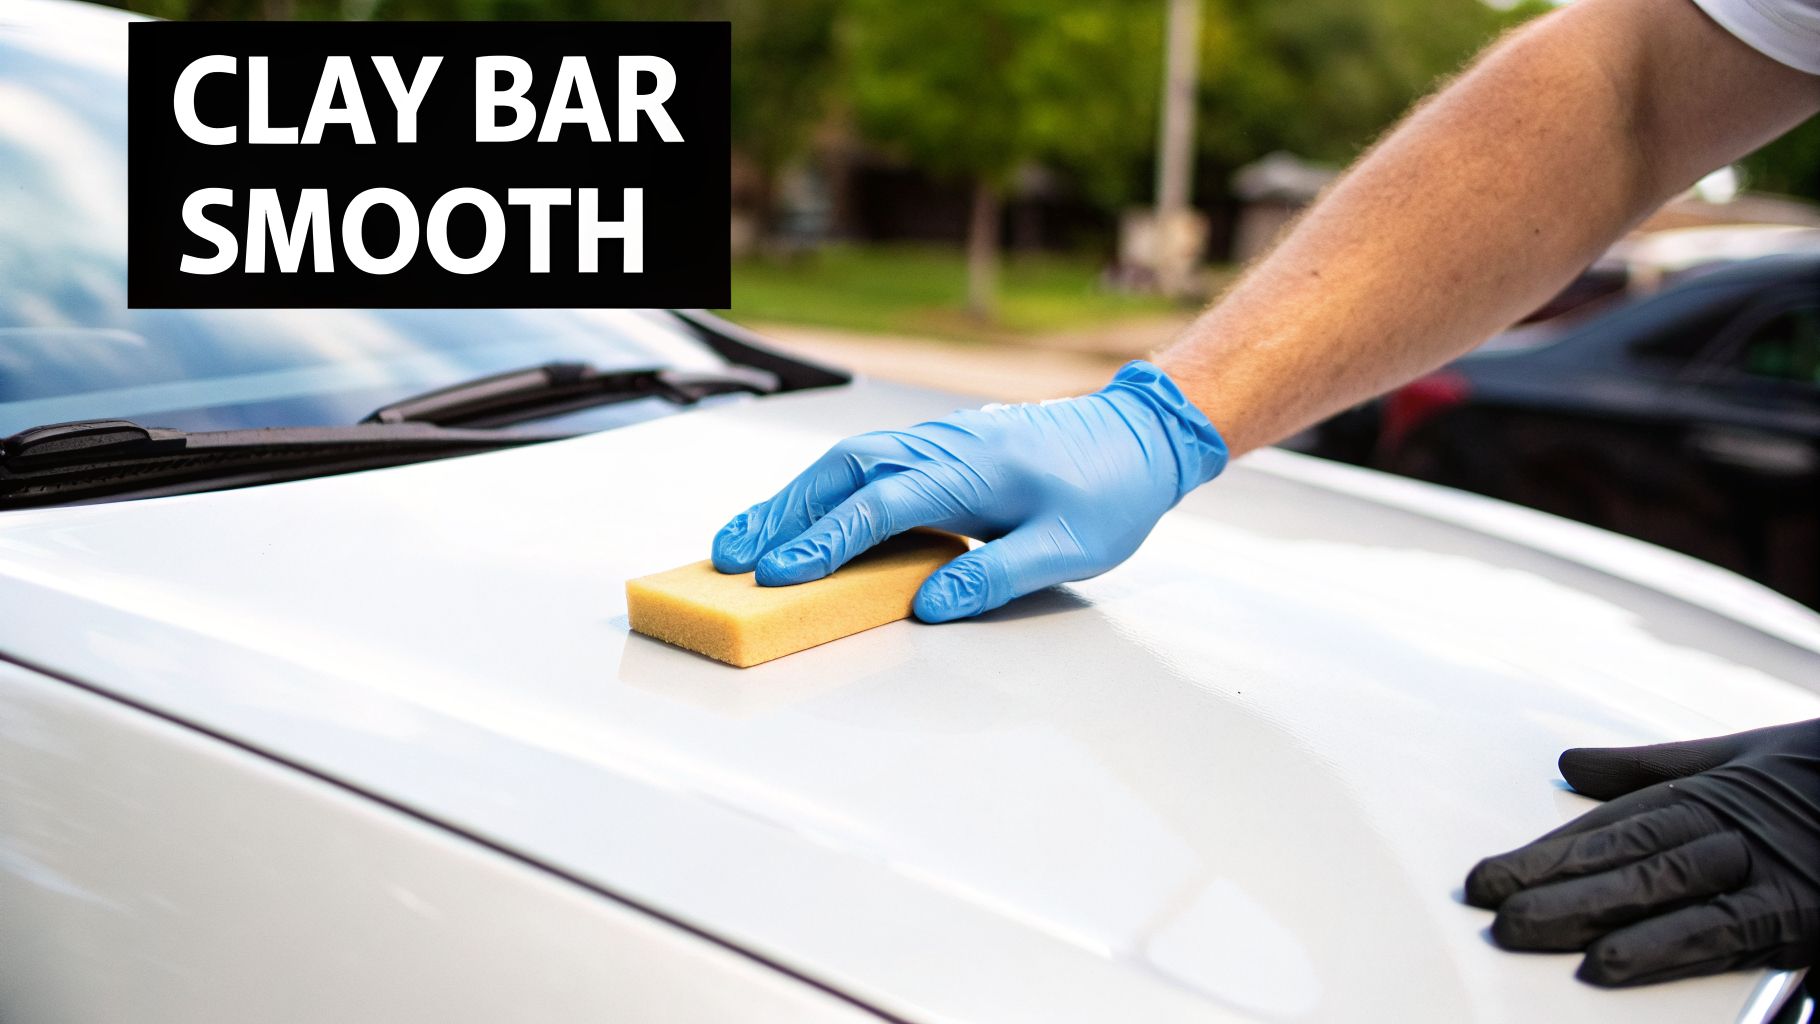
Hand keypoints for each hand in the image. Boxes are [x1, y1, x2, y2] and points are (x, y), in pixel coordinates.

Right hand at [710, 360, 1226, 621]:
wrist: (1137, 436)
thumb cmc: (1110, 491)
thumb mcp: (1069, 548)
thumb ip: (997, 576)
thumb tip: (930, 604)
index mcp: (970, 470)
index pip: (879, 507)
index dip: (826, 542)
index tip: (780, 574)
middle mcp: (941, 448)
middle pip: (841, 474)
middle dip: (780, 516)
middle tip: (729, 558)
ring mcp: (935, 442)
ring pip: (844, 463)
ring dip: (790, 500)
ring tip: (741, 540)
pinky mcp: (936, 450)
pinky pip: (864, 463)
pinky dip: (820, 489)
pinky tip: (796, 514)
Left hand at [1465, 719, 1819, 986]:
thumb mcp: (1740, 758)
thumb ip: (1653, 769)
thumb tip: (1569, 764)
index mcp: (1705, 793)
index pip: (1609, 826)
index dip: (1544, 852)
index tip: (1485, 875)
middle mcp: (1723, 827)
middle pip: (1620, 854)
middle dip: (1549, 880)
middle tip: (1487, 902)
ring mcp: (1760, 868)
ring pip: (1655, 887)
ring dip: (1585, 911)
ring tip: (1524, 929)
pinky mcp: (1798, 913)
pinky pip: (1720, 931)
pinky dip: (1662, 946)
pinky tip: (1610, 965)